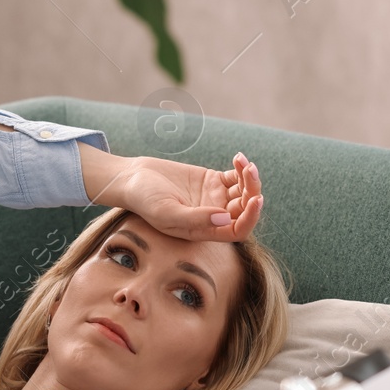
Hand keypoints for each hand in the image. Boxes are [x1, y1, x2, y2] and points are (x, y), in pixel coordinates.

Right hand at [109, 151, 263, 240]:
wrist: (133, 179)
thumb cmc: (145, 201)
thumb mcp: (167, 213)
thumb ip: (195, 219)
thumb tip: (225, 218)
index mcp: (206, 231)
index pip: (237, 230)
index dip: (250, 218)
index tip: (255, 200)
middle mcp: (214, 216)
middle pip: (245, 209)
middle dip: (253, 192)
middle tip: (250, 172)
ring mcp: (215, 198)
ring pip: (243, 192)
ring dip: (249, 179)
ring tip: (245, 163)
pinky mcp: (213, 181)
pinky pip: (235, 177)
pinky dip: (241, 168)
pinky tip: (238, 158)